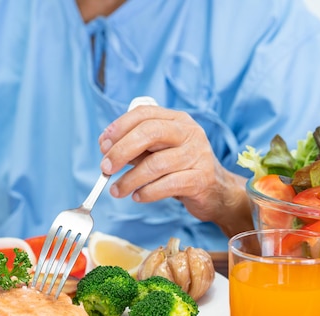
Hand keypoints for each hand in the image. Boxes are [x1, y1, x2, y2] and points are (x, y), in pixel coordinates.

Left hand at [98, 105, 251, 236]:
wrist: (216, 191)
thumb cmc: (181, 168)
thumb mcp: (159, 152)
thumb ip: (137, 148)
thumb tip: (107, 150)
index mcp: (177, 120)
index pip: (144, 114)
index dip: (119, 127)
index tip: (102, 145)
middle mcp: (189, 133)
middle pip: (150, 133)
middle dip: (122, 150)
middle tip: (105, 168)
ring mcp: (198, 155)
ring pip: (156, 164)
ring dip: (130, 179)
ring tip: (116, 191)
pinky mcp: (201, 178)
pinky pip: (168, 185)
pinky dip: (148, 192)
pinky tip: (138, 197)